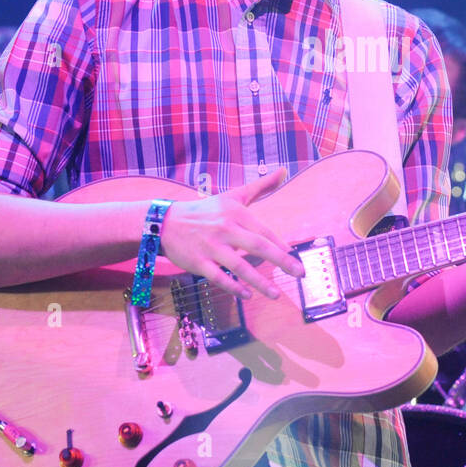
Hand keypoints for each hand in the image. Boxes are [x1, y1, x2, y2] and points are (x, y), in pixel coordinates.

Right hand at [157, 167, 304, 299]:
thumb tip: (283, 171)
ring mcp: (211, 246)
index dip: (280, 244)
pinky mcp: (198, 262)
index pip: (263, 231)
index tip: (295, 256)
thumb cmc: (205, 211)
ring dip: (259, 282)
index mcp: (235, 213)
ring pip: (239, 266)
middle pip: (257, 246)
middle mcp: (225, 229)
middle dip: (281, 260)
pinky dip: (233, 287)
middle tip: (299, 273)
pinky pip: (218, 277)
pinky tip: (247, 295)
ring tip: (276, 294)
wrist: (166, 222)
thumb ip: (260, 187)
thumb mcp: (233, 196)